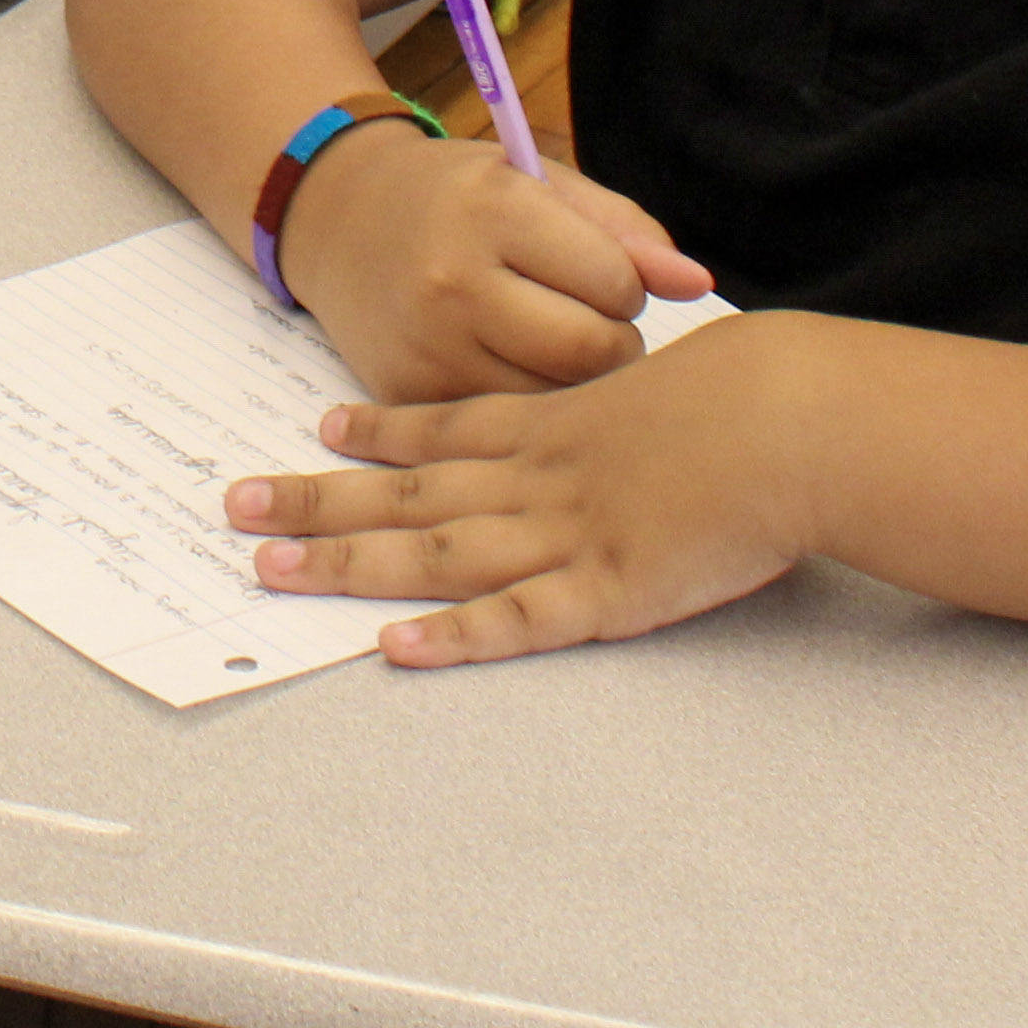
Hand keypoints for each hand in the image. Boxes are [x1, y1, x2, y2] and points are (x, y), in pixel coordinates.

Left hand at [236, 306, 820, 664]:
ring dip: (349, 560)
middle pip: (410, 491)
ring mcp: (567, 536)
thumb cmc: (756, 393)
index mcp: (561, 425)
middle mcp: (541, 478)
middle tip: (234, 506)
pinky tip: (396, 647)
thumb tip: (648, 403)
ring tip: (271, 568)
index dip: (383, 432)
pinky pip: (517, 621)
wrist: (792, 418)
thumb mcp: (678, 379)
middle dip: (319, 499)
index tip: (324, 427)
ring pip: (435, 551)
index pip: (451, 429)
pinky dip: (455, 637)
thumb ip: (640, 402)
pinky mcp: (609, 594)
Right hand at [275, 123, 712, 401]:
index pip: (615, 283)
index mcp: (494, 210)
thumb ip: (625, 232)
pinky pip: (503, 426)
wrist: (338, 217)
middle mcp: (453, 281)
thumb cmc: (458, 197)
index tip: (598, 273)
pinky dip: (521, 408)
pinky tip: (505, 366)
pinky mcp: (405, 393)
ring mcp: (425, 345)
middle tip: (583, 318)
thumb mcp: (540, 185)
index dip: (624, 284)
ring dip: (570, 383)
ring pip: (555, 401)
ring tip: (545, 341)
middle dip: (609, 342)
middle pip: (592, 353)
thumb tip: (699, 285)